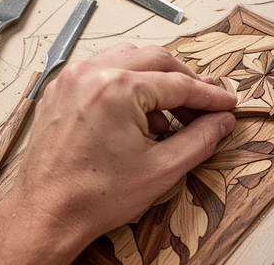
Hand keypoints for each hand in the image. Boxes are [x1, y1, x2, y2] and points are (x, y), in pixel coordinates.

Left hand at [0, 44, 236, 264]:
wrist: (47, 214)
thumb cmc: (94, 196)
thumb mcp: (162, 169)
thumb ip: (200, 138)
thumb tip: (221, 121)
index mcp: (118, 88)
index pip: (179, 83)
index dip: (209, 95)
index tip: (226, 104)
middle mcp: (92, 74)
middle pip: (156, 60)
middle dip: (185, 82)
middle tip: (204, 106)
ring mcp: (72, 79)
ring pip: (129, 58)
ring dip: (156, 80)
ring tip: (169, 115)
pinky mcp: (61, 90)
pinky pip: (103, 71)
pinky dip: (128, 84)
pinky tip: (138, 115)